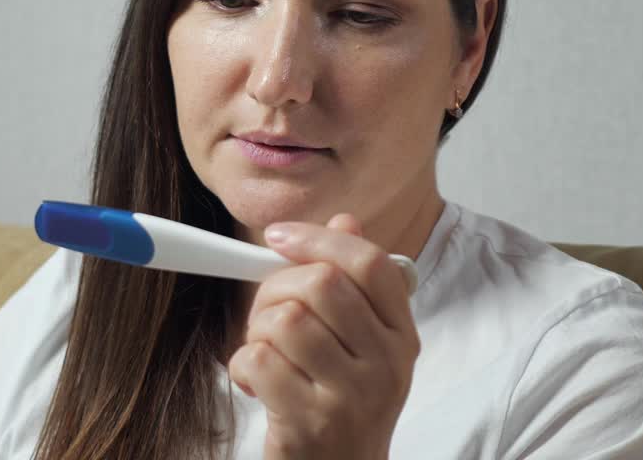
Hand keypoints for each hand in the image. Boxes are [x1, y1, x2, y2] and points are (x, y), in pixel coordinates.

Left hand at [227, 214, 419, 459]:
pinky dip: (241, 366)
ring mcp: (352, 396)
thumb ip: (350, 282)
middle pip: (319, 284)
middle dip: (273, 288)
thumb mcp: (358, 343)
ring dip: (255, 331)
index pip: (369, 262)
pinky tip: (254, 383)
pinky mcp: (312, 423)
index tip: (277, 237)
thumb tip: (344, 219)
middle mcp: (386, 364)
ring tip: (263, 353)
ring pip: (284, 320)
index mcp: (400, 334)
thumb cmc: (339, 401)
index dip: (318, 239)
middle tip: (263, 314)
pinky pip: (259, 360)